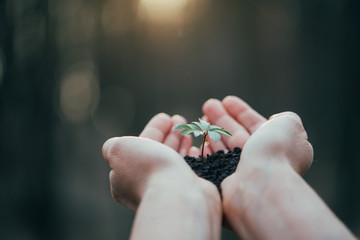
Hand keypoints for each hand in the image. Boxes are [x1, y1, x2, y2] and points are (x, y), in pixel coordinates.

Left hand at [102, 113, 221, 238]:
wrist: (177, 196)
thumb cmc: (147, 169)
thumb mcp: (118, 150)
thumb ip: (112, 146)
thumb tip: (114, 148)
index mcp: (124, 179)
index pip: (137, 149)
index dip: (152, 131)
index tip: (165, 117)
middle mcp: (144, 186)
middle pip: (156, 153)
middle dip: (168, 134)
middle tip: (179, 119)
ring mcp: (167, 191)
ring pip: (172, 161)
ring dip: (179, 142)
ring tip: (188, 127)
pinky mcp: (186, 194)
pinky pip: (187, 171)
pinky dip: (190, 157)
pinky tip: (194, 147)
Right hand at [202, 95, 312, 175]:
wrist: (262, 182)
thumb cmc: (276, 151)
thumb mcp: (290, 125)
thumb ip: (286, 118)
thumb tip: (275, 120)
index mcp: (276, 145)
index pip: (255, 124)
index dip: (241, 111)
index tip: (226, 100)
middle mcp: (261, 158)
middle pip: (237, 133)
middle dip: (222, 118)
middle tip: (208, 105)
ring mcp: (243, 170)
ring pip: (225, 146)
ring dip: (213, 131)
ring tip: (200, 119)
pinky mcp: (228, 180)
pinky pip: (216, 162)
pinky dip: (208, 151)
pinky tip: (201, 141)